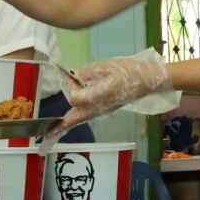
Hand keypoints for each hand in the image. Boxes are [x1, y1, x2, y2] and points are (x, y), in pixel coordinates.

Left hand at [55, 49, 175, 132]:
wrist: (150, 80)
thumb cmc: (131, 70)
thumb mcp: (109, 65)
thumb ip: (90, 71)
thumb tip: (75, 75)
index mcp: (101, 95)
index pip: (76, 98)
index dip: (70, 87)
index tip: (72, 75)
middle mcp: (101, 106)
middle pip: (76, 118)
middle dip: (62, 125)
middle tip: (48, 134)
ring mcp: (105, 110)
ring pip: (83, 119)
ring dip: (69, 123)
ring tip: (56, 129)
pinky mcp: (108, 108)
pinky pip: (89, 116)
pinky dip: (79, 118)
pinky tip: (73, 118)